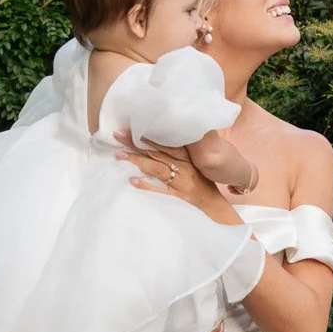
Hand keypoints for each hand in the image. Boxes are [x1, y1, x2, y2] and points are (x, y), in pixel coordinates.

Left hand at [114, 130, 236, 222]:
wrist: (214, 203)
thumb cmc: (204, 182)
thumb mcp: (196, 164)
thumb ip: (181, 153)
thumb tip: (163, 141)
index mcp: (187, 158)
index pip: (166, 144)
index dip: (148, 136)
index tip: (132, 128)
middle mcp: (183, 167)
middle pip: (157, 154)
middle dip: (136, 144)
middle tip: (118, 135)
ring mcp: (179, 182)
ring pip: (156, 169)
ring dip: (138, 161)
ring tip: (120, 155)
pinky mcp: (177, 195)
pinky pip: (160, 190)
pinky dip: (146, 185)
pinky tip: (132, 181)